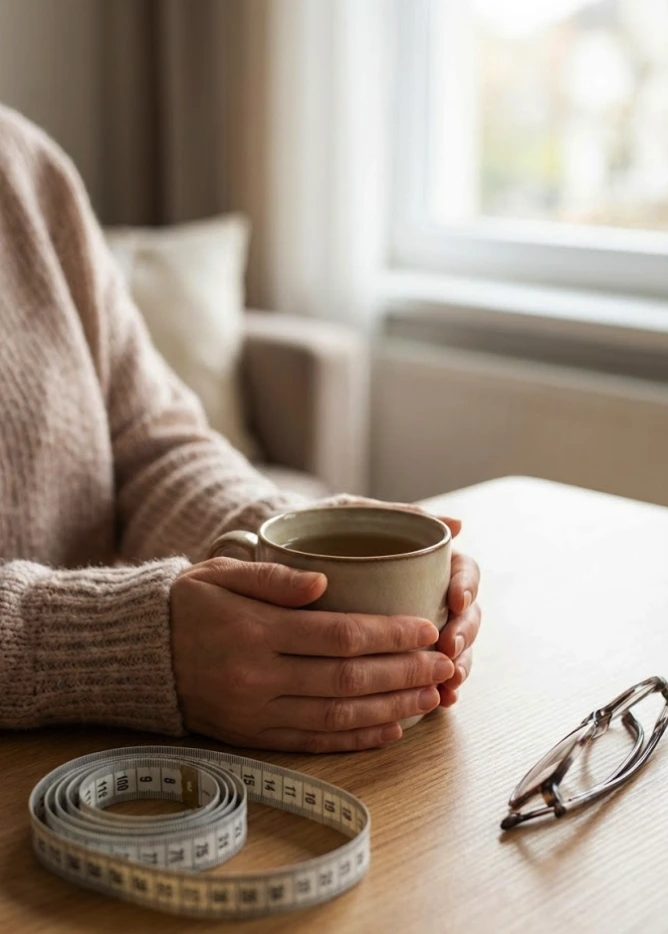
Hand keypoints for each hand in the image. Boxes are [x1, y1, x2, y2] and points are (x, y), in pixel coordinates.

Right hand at [170, 557, 454, 751]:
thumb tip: (324, 582)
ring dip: (392, 707)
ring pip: (338, 714)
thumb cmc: (188, 605)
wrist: (140, 655)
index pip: (338, 635)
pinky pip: (314, 741)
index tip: (426, 627)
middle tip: (444, 663)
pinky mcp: (253, 736)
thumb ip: (274, 579)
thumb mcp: (222, 574)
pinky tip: (390, 729)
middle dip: (404, 672)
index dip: (389, 635)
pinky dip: (356, 738)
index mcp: (255, 630)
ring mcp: (257, 712)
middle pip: (347, 678)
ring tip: (432, 696)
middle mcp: (258, 676)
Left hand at [322, 496, 481, 707]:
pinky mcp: (396, 653)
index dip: (467, 586)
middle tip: (450, 651)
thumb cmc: (320, 528)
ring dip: (458, 666)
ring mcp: (415, 623)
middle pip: (465, 614)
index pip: (463, 570)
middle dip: (464, 635)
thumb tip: (458, 525)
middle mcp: (427, 592)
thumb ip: (398, 516)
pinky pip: (425, 673)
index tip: (456, 600)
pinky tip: (440, 703)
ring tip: (450, 685)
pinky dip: (438, 687)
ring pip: (453, 647)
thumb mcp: (354, 513)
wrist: (280, 554)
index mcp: (425, 558)